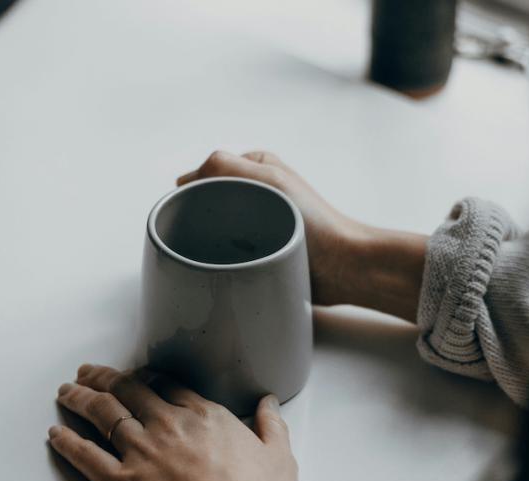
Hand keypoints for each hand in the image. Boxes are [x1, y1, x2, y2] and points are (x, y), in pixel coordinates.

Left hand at [49, 364, 296, 480]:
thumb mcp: (279, 461)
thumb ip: (271, 427)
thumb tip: (269, 405)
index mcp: (204, 417)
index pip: (166, 384)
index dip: (145, 375)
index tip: (135, 373)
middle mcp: (167, 427)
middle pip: (127, 390)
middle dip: (104, 377)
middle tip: (89, 372)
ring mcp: (141, 454)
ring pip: (101, 414)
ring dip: (79, 399)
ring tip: (67, 391)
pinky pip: (85, 456)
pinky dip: (67, 442)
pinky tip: (56, 434)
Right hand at [178, 151, 427, 321]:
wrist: (343, 266)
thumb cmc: (315, 222)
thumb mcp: (270, 179)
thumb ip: (226, 166)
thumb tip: (185, 179)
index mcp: (257, 167)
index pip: (207, 172)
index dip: (193, 191)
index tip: (190, 211)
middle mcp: (256, 192)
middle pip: (208, 201)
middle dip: (199, 217)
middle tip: (200, 236)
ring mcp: (257, 222)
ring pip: (215, 228)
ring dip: (210, 241)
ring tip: (215, 252)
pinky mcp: (259, 250)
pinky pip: (228, 251)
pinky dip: (221, 257)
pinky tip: (223, 266)